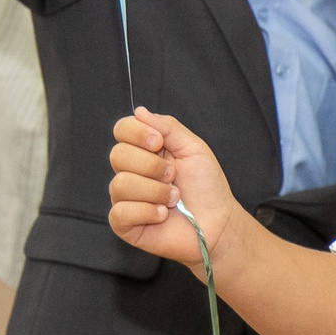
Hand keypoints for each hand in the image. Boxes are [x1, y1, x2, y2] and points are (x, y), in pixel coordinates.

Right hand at [109, 108, 246, 272]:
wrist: (217, 223)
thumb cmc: (207, 186)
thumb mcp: (193, 148)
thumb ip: (167, 127)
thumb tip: (139, 110)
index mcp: (145, 150)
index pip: (122, 130)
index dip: (137, 133)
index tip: (159, 143)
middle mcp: (131, 171)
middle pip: (118, 155)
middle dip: (152, 166)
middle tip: (173, 176)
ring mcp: (125, 198)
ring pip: (121, 184)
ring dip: (155, 191)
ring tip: (174, 198)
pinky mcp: (124, 223)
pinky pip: (120, 211)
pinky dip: (147, 211)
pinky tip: (163, 215)